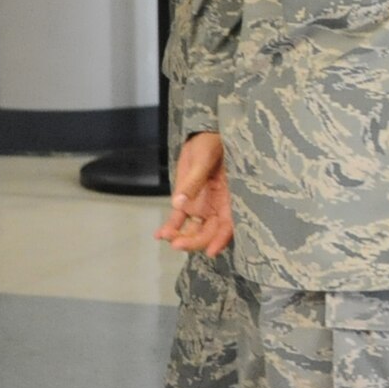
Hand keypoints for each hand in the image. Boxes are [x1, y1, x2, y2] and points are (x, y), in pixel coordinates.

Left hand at [155, 131, 232, 256]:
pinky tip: (159, 234)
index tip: (210, 251)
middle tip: (176, 244)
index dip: (222, 238)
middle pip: (209, 231)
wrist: (201, 136)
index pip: (229, 222)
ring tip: (165, 236)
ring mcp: (201, 206)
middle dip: (195, 241)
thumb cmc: (212, 143)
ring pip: (193, 229)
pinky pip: (179, 220)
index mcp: (229, 195)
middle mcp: (217, 205)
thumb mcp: (204, 158)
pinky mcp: (186, 202)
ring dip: (181, 236)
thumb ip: (194, 181)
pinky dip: (170, 228)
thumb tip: (179, 204)